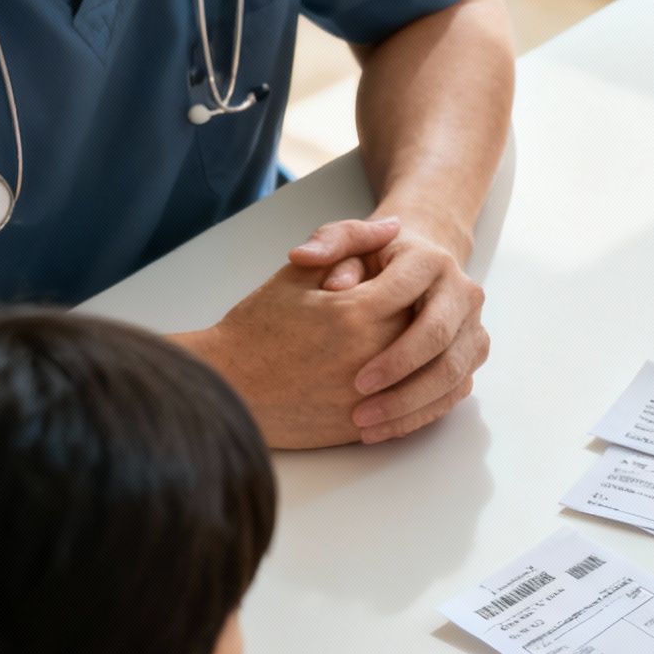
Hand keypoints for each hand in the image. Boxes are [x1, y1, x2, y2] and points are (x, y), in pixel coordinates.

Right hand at [192, 224, 413, 448]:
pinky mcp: (363, 426)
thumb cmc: (257, 327)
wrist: (227, 385)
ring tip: (404, 345)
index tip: (398, 280)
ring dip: (424, 359)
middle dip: (419, 319)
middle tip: (405, 312)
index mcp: (356, 311)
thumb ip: (349, 241)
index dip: (407, 282)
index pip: (413, 288)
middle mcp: (371, 354)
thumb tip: (395, 227)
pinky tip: (401, 381)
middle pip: (426, 330)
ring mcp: (370, 396)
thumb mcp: (298, 273)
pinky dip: (415, 395)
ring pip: (425, 373)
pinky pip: (410, 410)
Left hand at [289, 218, 489, 443]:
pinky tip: (384, 430)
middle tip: (360, 411)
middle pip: (441, 346)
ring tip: (367, 427)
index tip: (354, 379)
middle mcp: (464, 294)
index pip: (414, 306)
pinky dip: (420, 415)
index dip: (388, 347)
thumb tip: (305, 259)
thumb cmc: (374, 258)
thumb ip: (328, 244)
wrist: (416, 266)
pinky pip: (454, 392)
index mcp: (433, 262)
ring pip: (452, 377)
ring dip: (410, 408)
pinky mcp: (473, 354)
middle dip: (401, 385)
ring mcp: (473, 326)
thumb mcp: (347, 242)